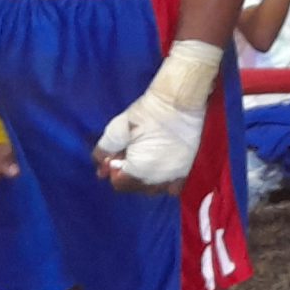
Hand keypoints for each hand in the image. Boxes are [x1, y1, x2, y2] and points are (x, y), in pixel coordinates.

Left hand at [95, 40, 222, 192]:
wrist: (180, 102)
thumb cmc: (147, 114)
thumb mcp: (118, 129)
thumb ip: (105, 151)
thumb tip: (100, 170)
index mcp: (139, 172)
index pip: (119, 183)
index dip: (114, 169)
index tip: (117, 154)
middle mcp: (158, 181)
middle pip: (137, 187)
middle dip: (130, 174)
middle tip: (130, 153)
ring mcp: (176, 177)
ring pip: (155, 188)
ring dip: (147, 178)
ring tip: (146, 158)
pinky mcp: (188, 170)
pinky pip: (173, 186)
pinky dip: (165, 180)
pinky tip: (162, 165)